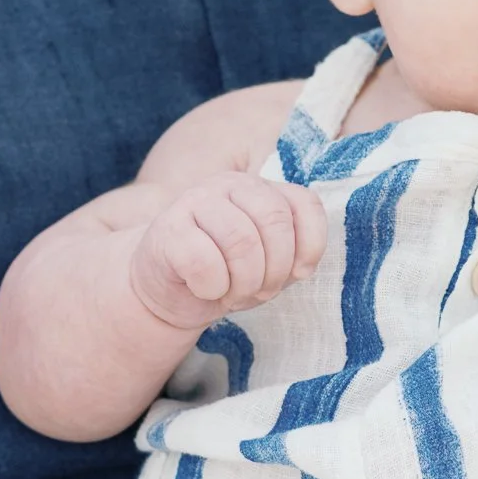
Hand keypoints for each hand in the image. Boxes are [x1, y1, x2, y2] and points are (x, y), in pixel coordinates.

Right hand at [128, 172, 326, 329]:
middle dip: (275, 270)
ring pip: (241, 240)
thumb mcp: (269, 264)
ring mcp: (195, 200)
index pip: (305, 204)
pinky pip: (204, 261)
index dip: (309, 248)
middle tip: (259, 291)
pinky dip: (213, 288)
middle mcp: (229, 184)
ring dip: (245, 283)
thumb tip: (302, 265)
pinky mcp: (168, 228)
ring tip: (233, 293)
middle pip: (275, 221)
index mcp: (260, 188)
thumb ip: (293, 254)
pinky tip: (206, 289)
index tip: (295, 274)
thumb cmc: (225, 274)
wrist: (168, 291)